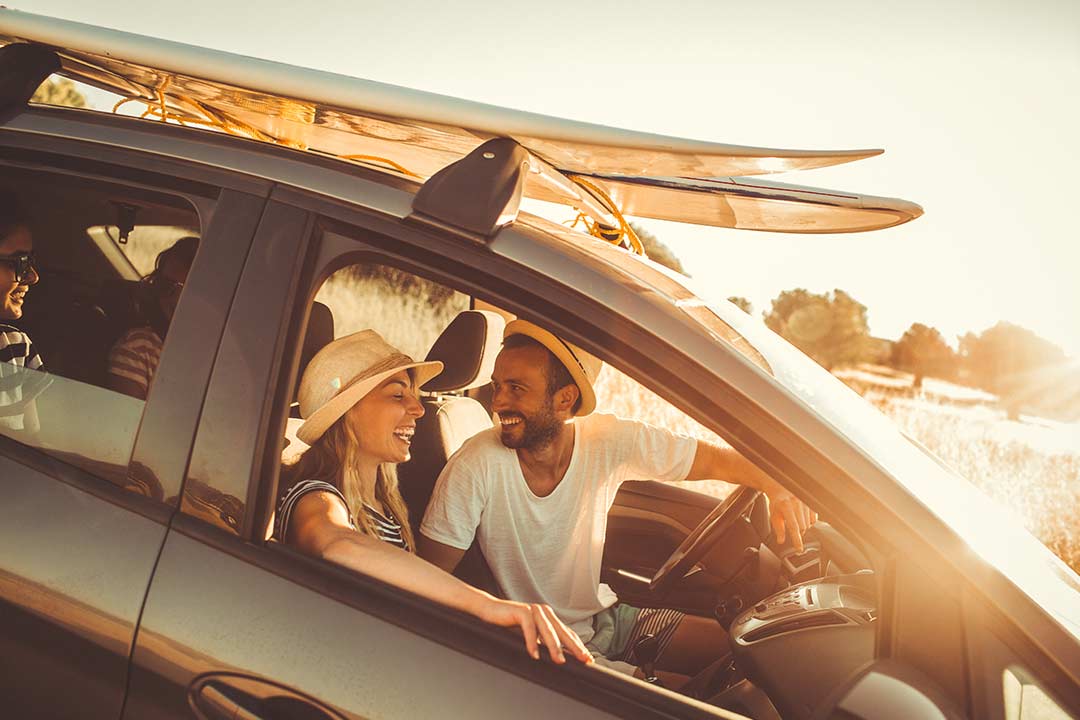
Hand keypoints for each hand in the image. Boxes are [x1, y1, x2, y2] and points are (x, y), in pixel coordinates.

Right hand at [476, 598, 592, 664]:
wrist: (489, 610)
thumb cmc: (508, 624)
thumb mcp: (530, 635)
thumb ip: (543, 641)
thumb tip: (558, 657)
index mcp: (548, 617)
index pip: (567, 633)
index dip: (578, 646)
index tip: (588, 658)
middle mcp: (544, 612)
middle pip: (562, 632)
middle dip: (574, 647)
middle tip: (583, 659)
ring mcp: (534, 610)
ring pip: (548, 631)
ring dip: (554, 647)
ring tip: (560, 661)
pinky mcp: (522, 611)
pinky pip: (529, 629)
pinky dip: (532, 643)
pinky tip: (535, 654)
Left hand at [763, 482, 816, 552]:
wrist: (780, 488)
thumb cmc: (776, 503)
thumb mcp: (774, 515)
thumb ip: (778, 529)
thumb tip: (781, 541)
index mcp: (786, 506)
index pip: (793, 527)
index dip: (797, 539)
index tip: (799, 549)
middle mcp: (797, 503)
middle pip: (803, 527)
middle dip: (799, 532)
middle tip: (793, 529)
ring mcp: (805, 502)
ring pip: (808, 524)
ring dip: (803, 527)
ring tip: (796, 520)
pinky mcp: (810, 503)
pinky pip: (814, 519)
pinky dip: (809, 522)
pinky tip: (802, 518)